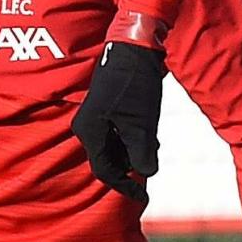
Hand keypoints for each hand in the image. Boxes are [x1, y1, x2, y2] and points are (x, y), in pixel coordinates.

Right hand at [71, 40, 165, 203]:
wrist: (135, 46)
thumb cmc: (135, 83)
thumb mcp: (141, 122)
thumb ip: (142, 153)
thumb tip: (146, 173)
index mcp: (89, 131)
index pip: (104, 170)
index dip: (124, 186)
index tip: (143, 196)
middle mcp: (88, 125)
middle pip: (109, 158)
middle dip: (131, 163)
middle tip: (153, 157)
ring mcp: (96, 116)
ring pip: (115, 145)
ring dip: (134, 150)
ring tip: (152, 141)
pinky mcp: (107, 107)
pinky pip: (117, 132)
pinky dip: (132, 137)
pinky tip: (148, 131)